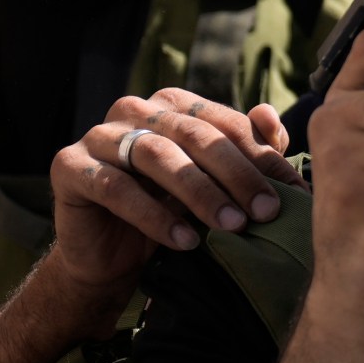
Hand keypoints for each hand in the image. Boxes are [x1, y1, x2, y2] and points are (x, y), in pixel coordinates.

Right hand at [48, 91, 302, 301]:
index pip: (225, 123)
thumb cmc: (171, 213)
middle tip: (266, 212)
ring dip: (199, 194)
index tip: (294, 193)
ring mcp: (98, 136)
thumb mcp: (215, 185)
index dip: (262, 157)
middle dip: (237, 175)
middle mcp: (134, 110)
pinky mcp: (69, 167)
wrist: (112, 257)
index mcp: (173, 105)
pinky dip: (154, 216)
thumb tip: (271, 114)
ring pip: (156, 155)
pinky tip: (185, 241)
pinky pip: (116, 188)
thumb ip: (246, 151)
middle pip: (194, 135)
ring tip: (232, 227)